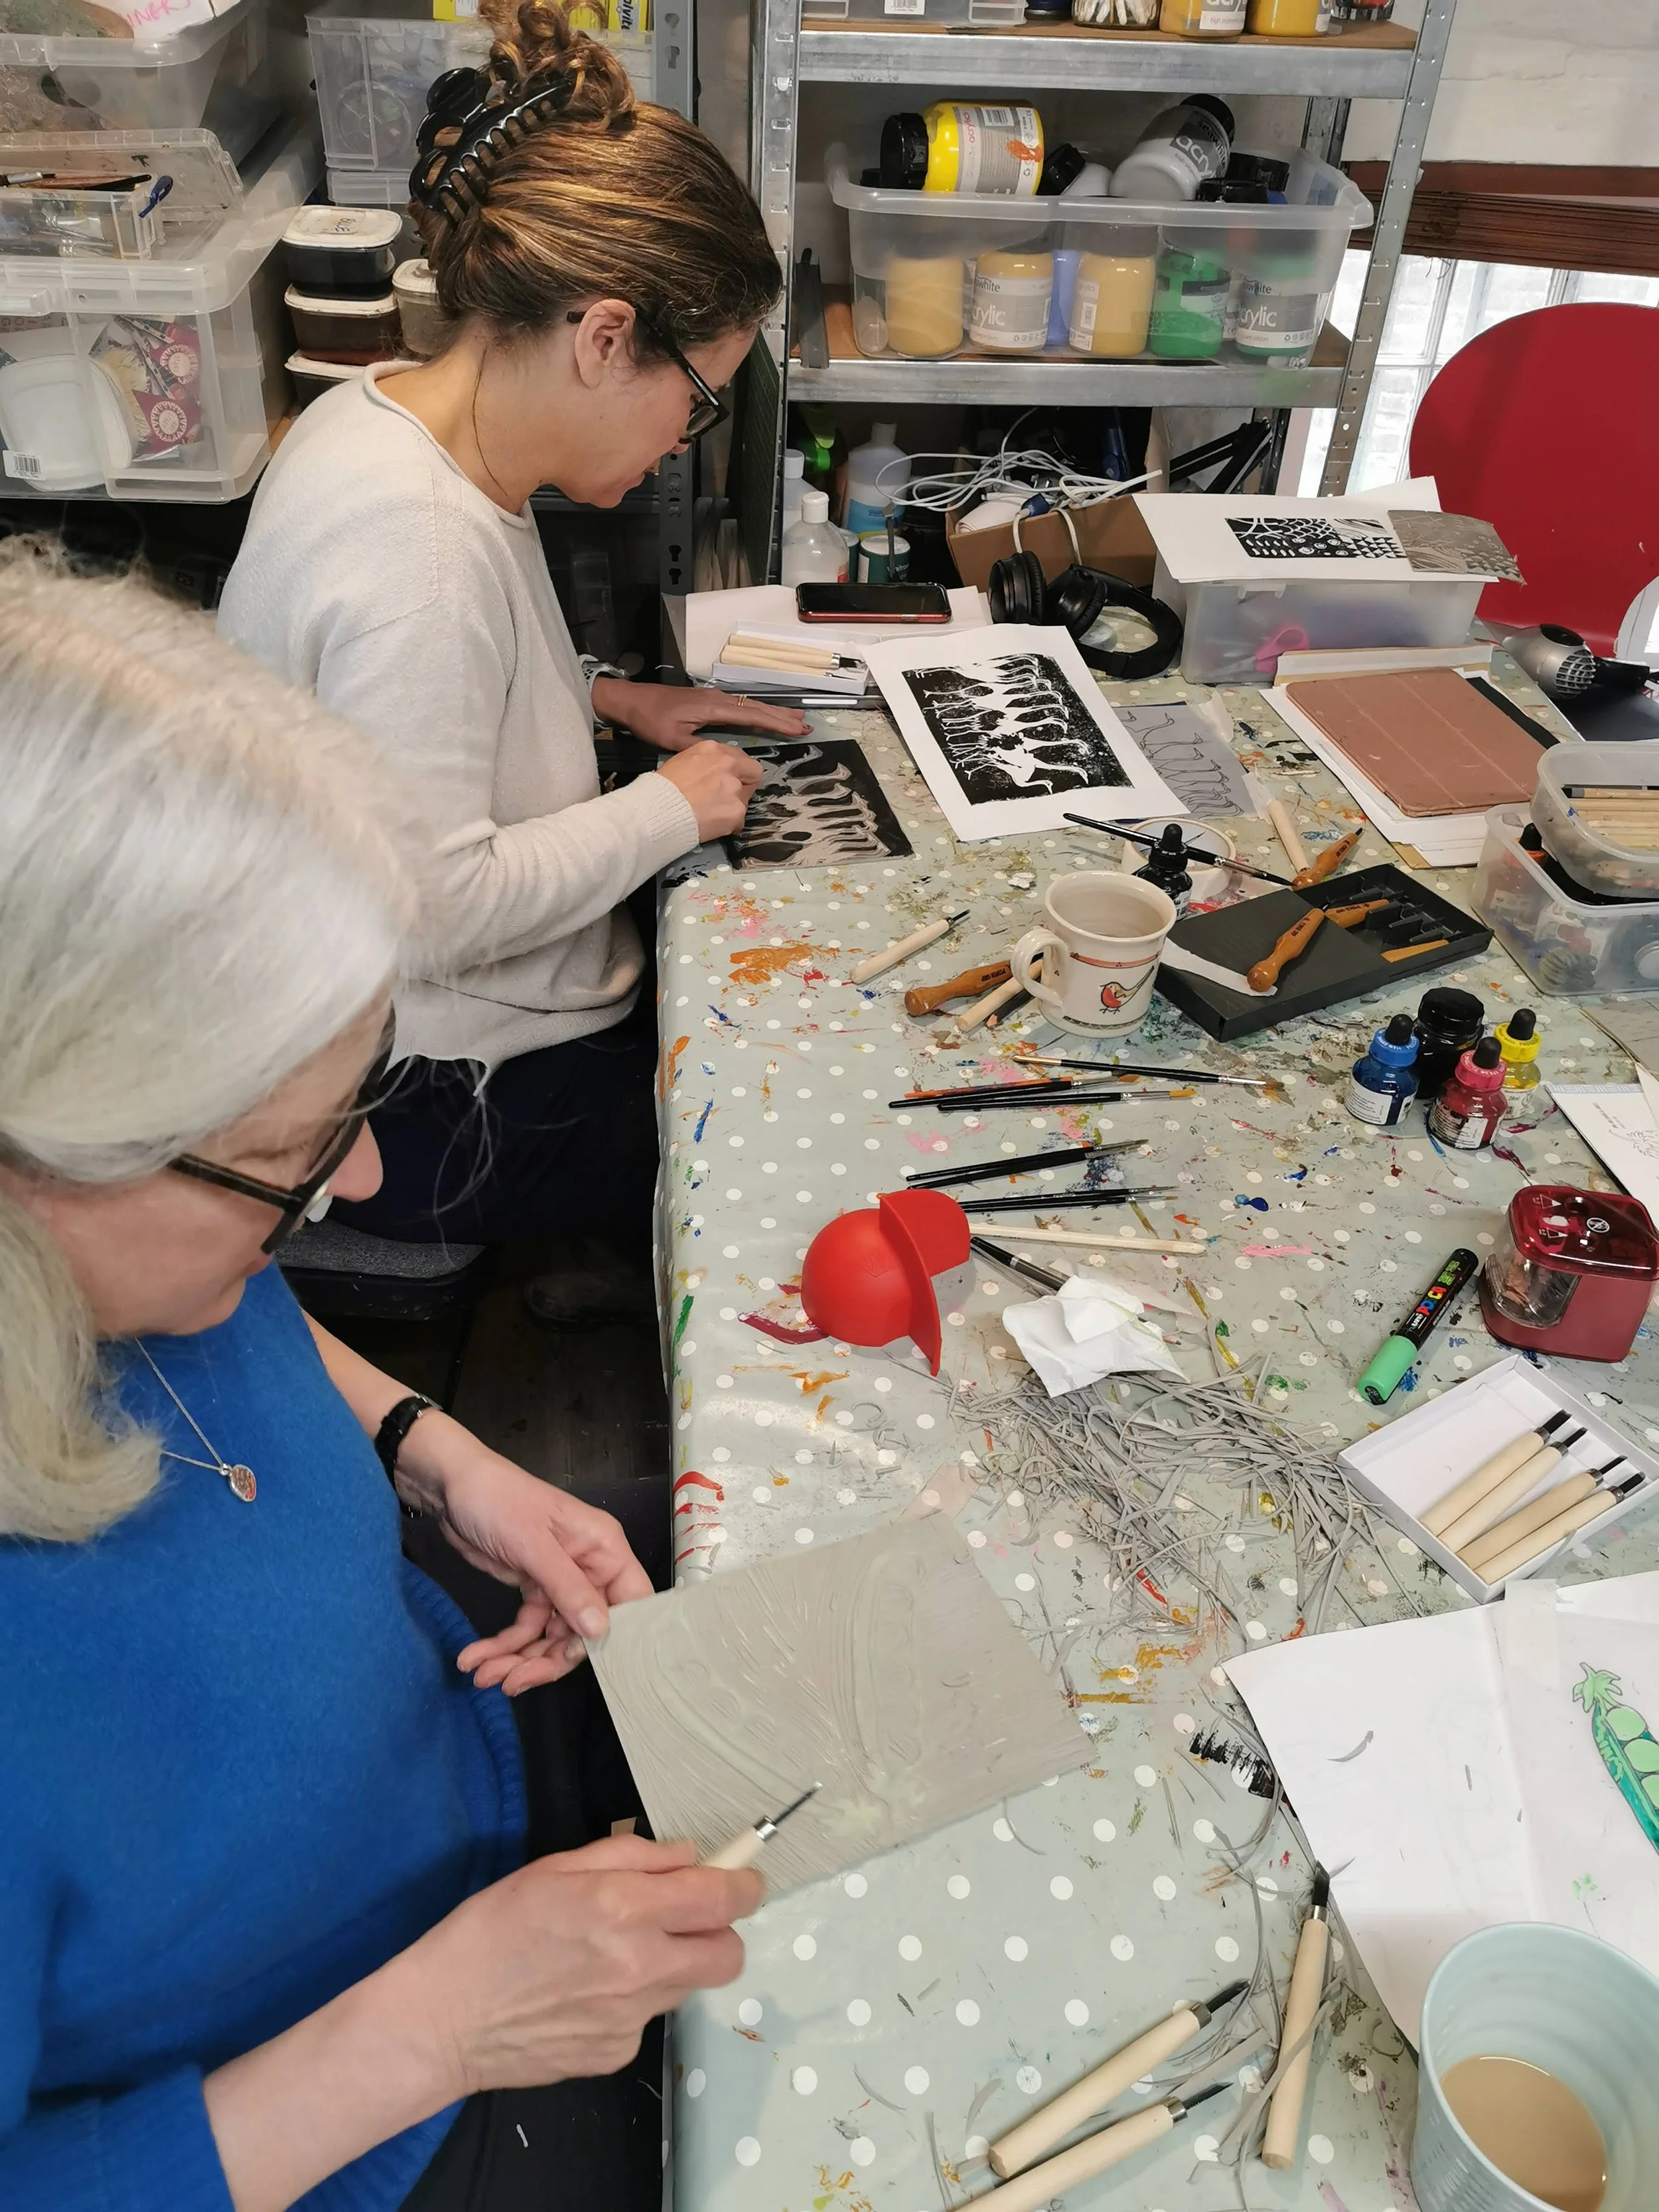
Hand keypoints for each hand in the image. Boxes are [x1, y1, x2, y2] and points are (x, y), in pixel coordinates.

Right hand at [394, 1836, 761, 2097]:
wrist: (442, 2020)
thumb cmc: (490, 1931)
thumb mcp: (555, 1868)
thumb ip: (632, 1856)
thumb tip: (688, 1857)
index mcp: (624, 1910)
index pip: (721, 1900)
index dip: (743, 1885)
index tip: (743, 1879)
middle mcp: (639, 1967)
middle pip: (728, 1955)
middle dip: (720, 1930)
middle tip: (686, 1917)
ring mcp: (631, 2018)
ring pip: (687, 1985)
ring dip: (673, 1963)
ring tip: (614, 1953)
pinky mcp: (616, 2054)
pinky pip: (647, 2018)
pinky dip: (632, 1999)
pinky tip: (585, 1991)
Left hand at [395, 1422, 651, 1690]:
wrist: (450, 1485)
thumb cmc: (500, 1501)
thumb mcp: (533, 1544)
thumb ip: (568, 1589)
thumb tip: (601, 1633)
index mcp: (604, 1549)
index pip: (629, 1602)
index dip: (614, 1638)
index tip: (586, 1666)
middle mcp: (588, 1567)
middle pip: (585, 1630)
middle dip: (548, 1660)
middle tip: (513, 1682)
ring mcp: (558, 1580)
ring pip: (552, 1636)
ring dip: (518, 1660)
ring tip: (483, 1676)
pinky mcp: (530, 1588)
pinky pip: (526, 1628)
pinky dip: (503, 1646)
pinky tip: (475, 1658)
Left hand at [592, 676, 807, 750]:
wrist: (630, 700)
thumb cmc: (650, 720)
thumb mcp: (673, 739)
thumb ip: (701, 747)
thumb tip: (725, 756)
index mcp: (714, 707)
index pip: (753, 715)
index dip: (777, 724)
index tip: (798, 730)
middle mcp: (718, 698)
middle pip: (757, 707)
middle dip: (782, 717)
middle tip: (806, 724)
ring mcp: (713, 698)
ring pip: (750, 705)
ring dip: (773, 713)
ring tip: (794, 718)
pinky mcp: (708, 701)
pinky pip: (740, 706)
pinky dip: (757, 711)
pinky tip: (763, 715)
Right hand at [657, 739, 765, 842]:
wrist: (658, 810)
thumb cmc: (662, 788)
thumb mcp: (681, 761)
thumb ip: (703, 763)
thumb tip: (711, 773)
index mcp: (713, 749)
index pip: (738, 756)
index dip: (736, 770)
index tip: (729, 779)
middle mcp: (729, 764)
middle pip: (752, 772)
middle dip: (746, 784)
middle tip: (729, 797)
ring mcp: (734, 788)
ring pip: (744, 799)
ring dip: (732, 807)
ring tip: (712, 815)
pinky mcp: (736, 811)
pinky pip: (738, 820)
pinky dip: (729, 825)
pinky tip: (712, 826)